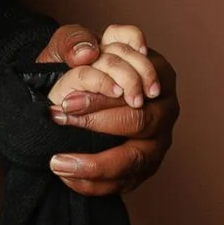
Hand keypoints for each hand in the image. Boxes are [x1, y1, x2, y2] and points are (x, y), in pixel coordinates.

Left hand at [41, 21, 178, 193]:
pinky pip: (123, 183)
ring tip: (58, 162)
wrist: (70, 95)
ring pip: (133, 158)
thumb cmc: (78, 67)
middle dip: (95, 123)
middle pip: (138, 120)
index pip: (140, 81)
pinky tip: (65, 177)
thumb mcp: (70, 45)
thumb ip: (75, 40)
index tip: (67, 101)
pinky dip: (92, 184)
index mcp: (157, 72)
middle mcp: (165, 108)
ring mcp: (159, 140)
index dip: (105, 93)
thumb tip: (88, 54)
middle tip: (59, 122)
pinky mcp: (145, 167)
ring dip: (93, 164)